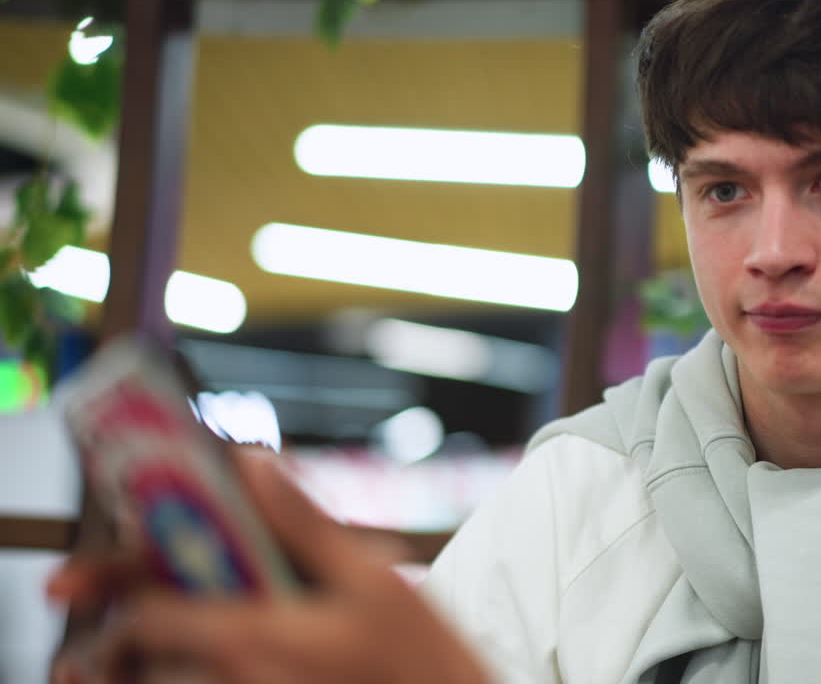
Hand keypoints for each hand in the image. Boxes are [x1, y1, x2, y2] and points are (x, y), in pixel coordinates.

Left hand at [48, 452, 490, 683]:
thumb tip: (255, 463)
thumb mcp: (370, 576)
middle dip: (120, 640)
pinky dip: (184, 683)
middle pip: (141, 663)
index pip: (148, 616)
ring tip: (140, 658)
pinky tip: (196, 669)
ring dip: (145, 671)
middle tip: (109, 632)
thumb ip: (302, 522)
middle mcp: (237, 680)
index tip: (98, 576)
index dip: (118, 588)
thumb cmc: (418, 656)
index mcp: (256, 634)